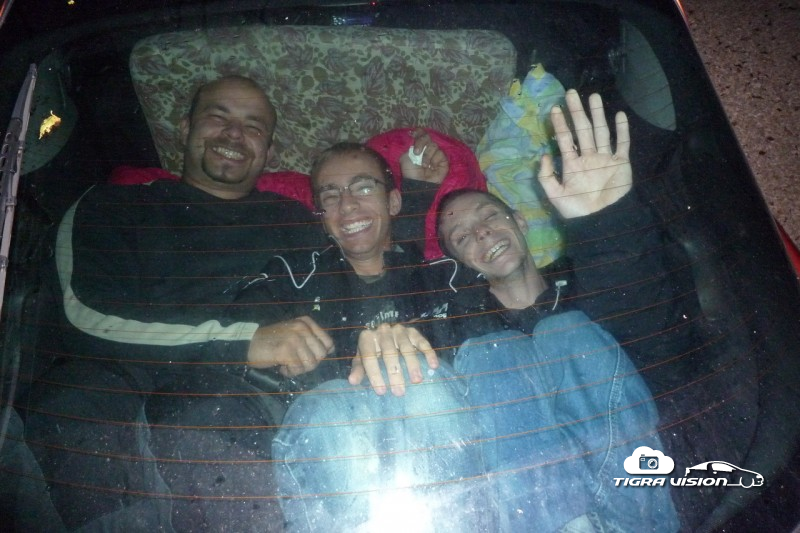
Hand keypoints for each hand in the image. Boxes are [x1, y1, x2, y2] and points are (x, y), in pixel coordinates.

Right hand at [247, 316, 333, 376]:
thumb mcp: (294, 333)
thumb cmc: (273, 341)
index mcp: (306, 322)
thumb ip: (311, 339)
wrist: (248, 343)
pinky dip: (290, 373)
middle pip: (321, 355)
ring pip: (311, 364)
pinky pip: (297, 368)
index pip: (328, 343)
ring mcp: (294, 339)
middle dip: (310, 364)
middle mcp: (302, 328)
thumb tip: (330, 351)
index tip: (306, 357)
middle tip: (296, 363)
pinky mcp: (285, 350)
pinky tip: (281, 368)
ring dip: (299, 370)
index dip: (320, 355)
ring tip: (287, 365)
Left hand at [348, 323, 438, 396]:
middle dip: (394, 373)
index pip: (370, 357)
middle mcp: (383, 332)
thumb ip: (359, 369)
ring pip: (406, 348)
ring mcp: (399, 330)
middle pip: (389, 353)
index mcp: (367, 338)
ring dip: (412, 365)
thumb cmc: (372, 350)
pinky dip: (429, 353)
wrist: (383, 331)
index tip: (381, 392)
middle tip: (399, 392)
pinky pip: (423, 342)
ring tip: (417, 381)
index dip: (375, 375)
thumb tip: (352, 382)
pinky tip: (433, 366)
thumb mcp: (362, 358)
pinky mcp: (413, 332)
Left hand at [399, 128, 448, 183]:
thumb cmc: (410, 172)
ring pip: (434, 145)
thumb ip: (410, 146)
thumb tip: (416, 137)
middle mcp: (427, 148)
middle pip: (427, 136)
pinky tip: (432, 168)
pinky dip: (435, 160)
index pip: (420, 133)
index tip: (414, 136)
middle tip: (416, 153)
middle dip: (421, 142)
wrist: (418, 184)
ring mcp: (436, 154)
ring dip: (427, 155)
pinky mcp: (443, 161)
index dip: (419, 133)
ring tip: (424, 166)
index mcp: (417, 146)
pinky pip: (441, 153)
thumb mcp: (405, 158)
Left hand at [539, 89, 631, 218]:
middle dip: (577, 112)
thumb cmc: (578, 211)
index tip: (554, 109)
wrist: (603, 220)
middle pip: (582, 130)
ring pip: (601, 131)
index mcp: (573, 165)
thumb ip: (546, 177)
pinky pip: (622, 144)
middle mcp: (588, 158)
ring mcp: (605, 159)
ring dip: (598, 114)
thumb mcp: (555, 195)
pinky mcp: (621, 163)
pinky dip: (622, 130)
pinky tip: (619, 114)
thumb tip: (543, 155)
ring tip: (594, 96)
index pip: (565, 140)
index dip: (560, 125)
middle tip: (571, 93)